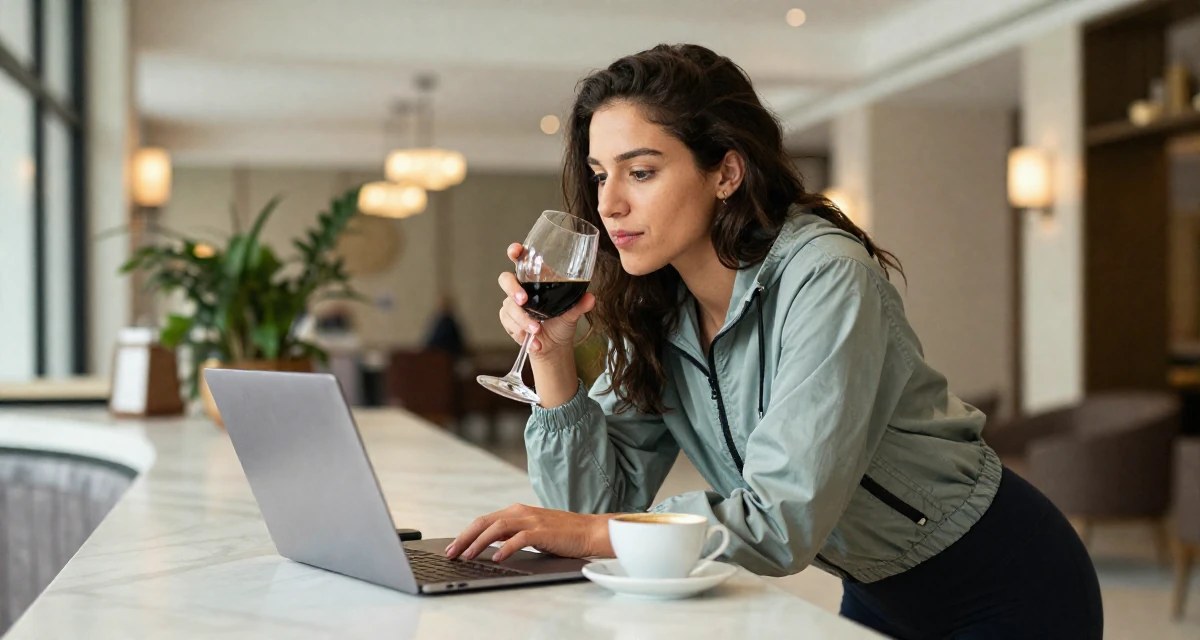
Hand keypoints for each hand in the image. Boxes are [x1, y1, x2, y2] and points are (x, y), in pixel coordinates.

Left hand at [444, 503, 614, 562]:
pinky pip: (520, 538)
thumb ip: (513, 533)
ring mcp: (533, 521)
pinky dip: (506, 547)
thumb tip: (489, 545)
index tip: (453, 547)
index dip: (466, 533)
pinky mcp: (543, 532)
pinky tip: (497, 558)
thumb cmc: (563, 534)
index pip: (484, 520)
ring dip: (479, 543)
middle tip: (451, 553)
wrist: (590, 531)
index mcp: (518, 511)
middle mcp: (522, 512)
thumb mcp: (532, 530)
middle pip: (485, 522)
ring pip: (498, 528)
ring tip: (469, 556)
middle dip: (465, 538)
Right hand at [497, 243, 594, 359]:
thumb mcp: (572, 313)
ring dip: (523, 320)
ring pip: (509, 306)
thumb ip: (579, 304)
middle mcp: (522, 289)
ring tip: (537, 331)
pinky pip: (508, 322)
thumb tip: (590, 298)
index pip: (522, 260)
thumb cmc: (561, 322)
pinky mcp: (508, 320)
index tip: (516, 251)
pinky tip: (533, 341)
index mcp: (536, 279)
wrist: (554, 346)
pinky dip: (521, 332)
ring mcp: (512, 304)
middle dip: (513, 289)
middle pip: (506, 280)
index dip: (515, 252)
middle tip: (524, 301)